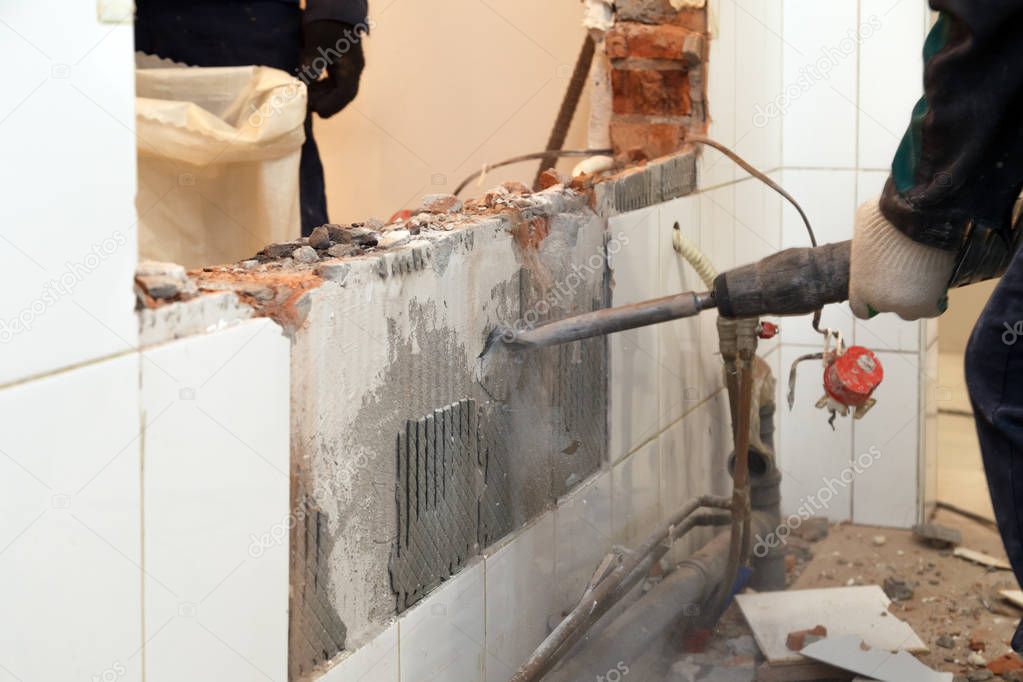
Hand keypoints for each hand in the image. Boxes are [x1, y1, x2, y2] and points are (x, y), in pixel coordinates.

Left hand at [301, 20, 365, 117]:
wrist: (334, 8)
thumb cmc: (326, 24)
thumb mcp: (316, 44)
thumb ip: (312, 64)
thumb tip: (305, 85)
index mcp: (351, 67)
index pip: (345, 93)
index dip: (332, 104)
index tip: (316, 110)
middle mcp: (353, 71)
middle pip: (343, 96)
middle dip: (326, 103)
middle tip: (308, 105)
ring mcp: (348, 69)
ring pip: (338, 90)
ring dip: (323, 96)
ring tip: (306, 95)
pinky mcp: (341, 66)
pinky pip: (334, 83)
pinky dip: (322, 88)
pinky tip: (310, 85)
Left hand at [848, 198, 955, 320]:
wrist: (919, 216)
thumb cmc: (888, 217)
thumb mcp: (864, 230)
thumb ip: (867, 249)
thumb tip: (876, 247)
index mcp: (859, 287)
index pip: (861, 308)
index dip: (872, 299)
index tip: (882, 288)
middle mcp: (880, 301)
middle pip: (889, 307)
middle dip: (896, 293)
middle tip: (907, 274)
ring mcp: (905, 305)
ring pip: (912, 311)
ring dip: (917, 298)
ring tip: (924, 276)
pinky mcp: (929, 304)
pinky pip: (933, 308)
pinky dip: (936, 298)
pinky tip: (937, 281)